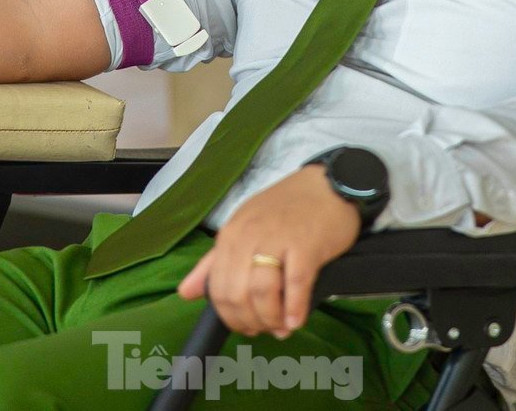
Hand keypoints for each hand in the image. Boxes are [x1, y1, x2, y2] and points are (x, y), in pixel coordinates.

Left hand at [176, 165, 362, 339]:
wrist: (329, 185)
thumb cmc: (287, 210)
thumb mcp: (244, 228)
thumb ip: (214, 262)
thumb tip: (185, 292)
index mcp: (231, 234)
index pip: (217, 287)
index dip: (229, 316)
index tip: (245, 326)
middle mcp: (249, 236)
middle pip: (237, 294)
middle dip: (249, 321)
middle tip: (264, 330)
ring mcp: (277, 240)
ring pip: (262, 293)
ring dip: (270, 319)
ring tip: (281, 328)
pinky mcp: (306, 246)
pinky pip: (295, 285)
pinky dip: (294, 309)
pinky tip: (296, 321)